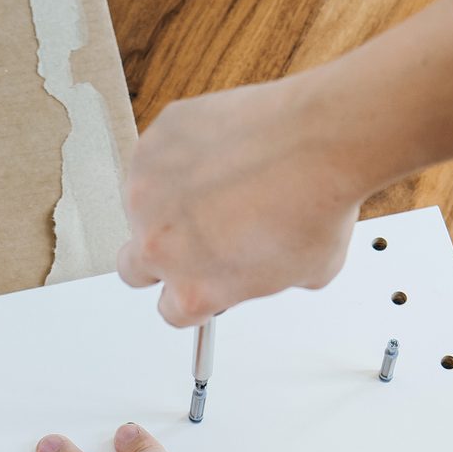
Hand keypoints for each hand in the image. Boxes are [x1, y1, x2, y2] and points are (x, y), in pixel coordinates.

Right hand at [117, 74, 372, 326]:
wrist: (320, 140)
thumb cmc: (315, 205)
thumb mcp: (302, 274)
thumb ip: (259, 280)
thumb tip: (259, 265)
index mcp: (192, 291)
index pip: (171, 311)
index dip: (192, 293)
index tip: (203, 278)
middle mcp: (158, 245)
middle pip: (133, 268)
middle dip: (161, 257)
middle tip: (197, 236)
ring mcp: (148, 191)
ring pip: (143, 206)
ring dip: (171, 200)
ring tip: (222, 182)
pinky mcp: (155, 142)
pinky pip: (159, 156)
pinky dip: (182, 156)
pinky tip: (222, 151)